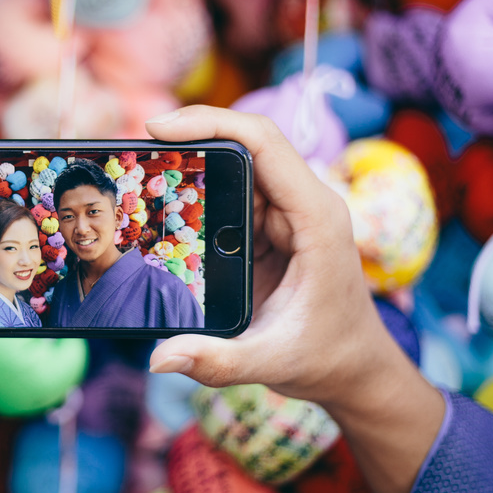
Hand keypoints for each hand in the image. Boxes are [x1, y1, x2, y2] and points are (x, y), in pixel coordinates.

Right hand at [144, 105, 393, 406]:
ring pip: (236, 167)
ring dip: (191, 163)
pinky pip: (233, 194)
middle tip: (138, 147)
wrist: (355, 369)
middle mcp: (304, 205)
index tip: (159, 128)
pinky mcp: (272, 227)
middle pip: (245, 144)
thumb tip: (160, 357)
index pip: (264, 144)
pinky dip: (197, 191)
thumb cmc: (327, 358)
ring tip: (141, 171)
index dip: (211, 124)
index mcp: (316, 218)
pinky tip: (162, 200)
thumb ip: (216, 361)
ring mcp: (287, 213)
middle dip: (191, 137)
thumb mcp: (271, 362)